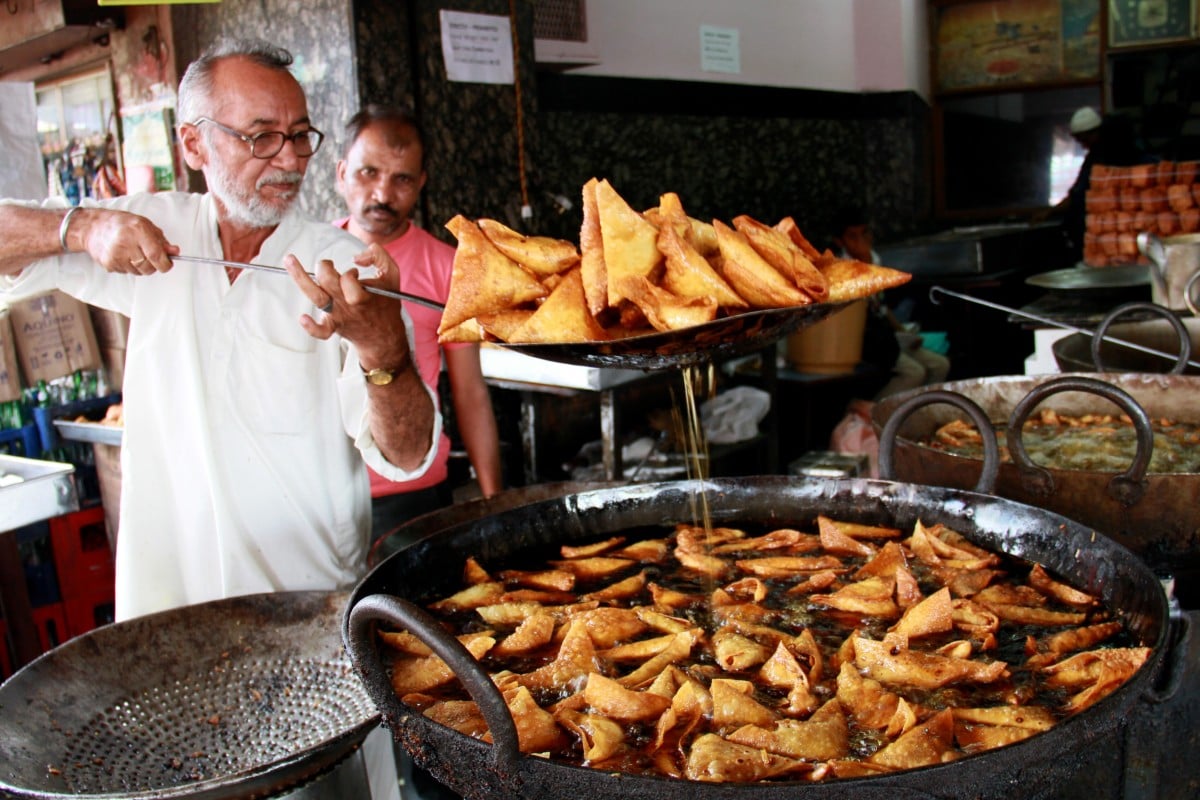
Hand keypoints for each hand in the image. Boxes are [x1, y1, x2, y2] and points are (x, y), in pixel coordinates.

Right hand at [72, 207, 178, 273]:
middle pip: (148, 267)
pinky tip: (124, 255)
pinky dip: (130, 267)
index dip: (165, 263)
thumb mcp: (145, 225)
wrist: (93, 227)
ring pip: (139, 272)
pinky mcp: (109, 264)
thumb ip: (161, 240)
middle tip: (150, 256)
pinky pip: (127, 272)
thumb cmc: (121, 223)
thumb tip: (174, 252)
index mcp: (137, 230)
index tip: (168, 264)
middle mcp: (125, 243)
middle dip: (154, 265)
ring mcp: (115, 255)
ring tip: (134, 252)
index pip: (155, 255)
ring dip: (142, 266)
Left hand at [286, 252, 411, 369]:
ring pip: (316, 296)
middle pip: (327, 281)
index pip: (348, 279)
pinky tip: (302, 318)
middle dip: (325, 268)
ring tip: (289, 260)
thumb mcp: (391, 274)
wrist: (383, 336)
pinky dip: (311, 327)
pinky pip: (320, 331)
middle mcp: (347, 304)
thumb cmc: (385, 302)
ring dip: (300, 277)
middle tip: (330, 267)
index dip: (349, 273)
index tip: (355, 273)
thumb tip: (356, 257)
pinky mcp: (332, 326)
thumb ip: (378, 255)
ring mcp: (338, 315)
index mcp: (363, 294)